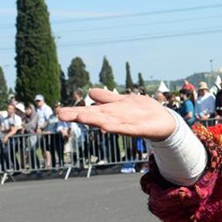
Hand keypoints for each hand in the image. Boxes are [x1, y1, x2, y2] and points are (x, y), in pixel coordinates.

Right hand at [57, 88, 176, 141]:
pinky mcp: (140, 129)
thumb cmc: (141, 112)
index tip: (57, 112)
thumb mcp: (122, 101)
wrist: (164, 121)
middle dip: (80, 115)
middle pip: (95, 117)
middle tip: (61, 115)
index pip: (90, 111)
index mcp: (110, 112)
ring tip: (81, 118)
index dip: (75, 111)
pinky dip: (118, 128)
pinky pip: (128, 129)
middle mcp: (115, 119)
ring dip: (95, 121)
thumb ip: (107, 98)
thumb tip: (91, 92)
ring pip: (109, 122)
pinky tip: (107, 127)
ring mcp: (127, 124)